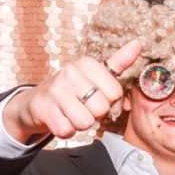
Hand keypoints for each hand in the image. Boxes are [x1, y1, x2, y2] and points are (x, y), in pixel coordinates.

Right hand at [2, 39, 140, 141]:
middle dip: (94, 114)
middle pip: (102, 108)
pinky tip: (60, 119)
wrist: (35, 103)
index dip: (108, 101)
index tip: (94, 96)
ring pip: (85, 122)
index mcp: (86, 63)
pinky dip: (66, 131)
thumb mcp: (95, 74)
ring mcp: (55, 90)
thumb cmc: (71, 90)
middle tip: (81, 106)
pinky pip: (67, 130)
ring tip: (70, 113)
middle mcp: (70, 72)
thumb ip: (119, 62)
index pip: (116, 93)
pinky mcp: (44, 108)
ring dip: (80, 124)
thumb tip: (138, 44)